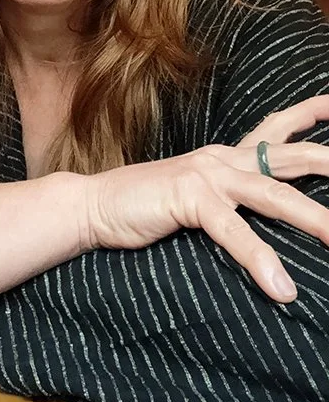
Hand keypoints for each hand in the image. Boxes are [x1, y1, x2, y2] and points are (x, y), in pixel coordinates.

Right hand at [84, 95, 328, 303]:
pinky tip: (279, 286)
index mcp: (224, 156)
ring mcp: (205, 175)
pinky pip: (233, 231)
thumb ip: (226, 200)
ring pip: (272, 194)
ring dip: (314, 219)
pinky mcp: (188, 198)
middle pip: (288, 156)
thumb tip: (261, 219)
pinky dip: (259, 259)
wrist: (94, 205)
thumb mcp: (193, 196)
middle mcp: (220, 158)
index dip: (310, 115)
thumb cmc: (144, 205)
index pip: (276, 129)